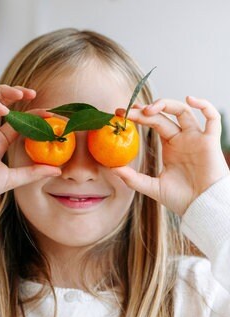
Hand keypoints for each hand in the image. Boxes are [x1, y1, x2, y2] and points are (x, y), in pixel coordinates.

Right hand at [0, 85, 60, 201]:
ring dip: (5, 92)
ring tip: (21, 94)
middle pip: (2, 102)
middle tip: (33, 93)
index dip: (33, 115)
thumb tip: (57, 171)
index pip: (18, 121)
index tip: (49, 113)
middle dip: (17, 94)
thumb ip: (33, 172)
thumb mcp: (13, 178)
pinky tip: (4, 110)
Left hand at [113, 96, 229, 215]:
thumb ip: (133, 178)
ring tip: (147, 109)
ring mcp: (196, 138)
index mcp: (170, 146)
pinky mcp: (210, 142)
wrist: (202, 209)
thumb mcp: (152, 187)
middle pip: (163, 116)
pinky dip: (205, 106)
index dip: (139, 116)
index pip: (153, 123)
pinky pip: (213, 119)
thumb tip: (112, 168)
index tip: (120, 113)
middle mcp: (182, 138)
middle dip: (145, 111)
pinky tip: (190, 100)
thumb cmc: (181, 199)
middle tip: (128, 110)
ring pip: (183, 111)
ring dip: (166, 105)